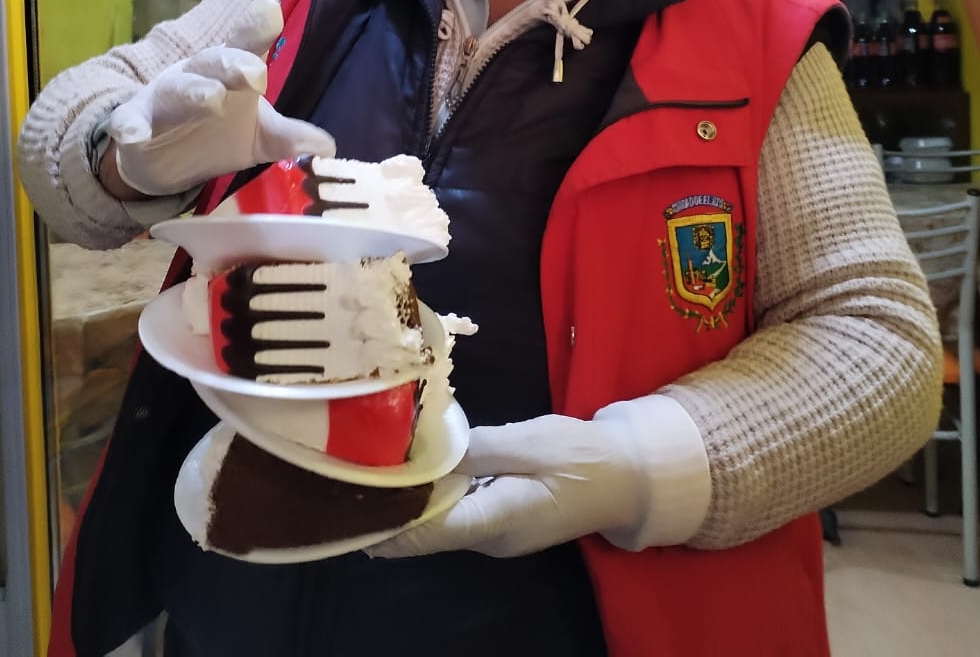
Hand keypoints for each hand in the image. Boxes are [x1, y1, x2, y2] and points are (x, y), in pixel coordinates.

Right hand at [106, 0, 335, 196]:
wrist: (162, 159)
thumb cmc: (217, 133)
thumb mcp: (258, 137)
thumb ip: (289, 137)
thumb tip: (328, 146)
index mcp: (228, 69)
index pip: (245, 44)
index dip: (257, 26)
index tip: (270, 7)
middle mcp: (196, 75)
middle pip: (213, 62)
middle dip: (232, 63)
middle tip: (256, 72)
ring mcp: (164, 97)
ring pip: (178, 89)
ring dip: (194, 91)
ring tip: (212, 98)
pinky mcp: (136, 122)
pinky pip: (129, 121)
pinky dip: (130, 126)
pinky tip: (132, 134)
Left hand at [368, 397, 709, 558]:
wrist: (630, 477)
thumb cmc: (584, 459)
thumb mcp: (531, 442)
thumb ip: (479, 448)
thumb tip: (431, 451)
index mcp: (495, 522)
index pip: (425, 531)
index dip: (385, 519)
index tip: (349, 497)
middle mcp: (487, 537)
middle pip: (423, 530)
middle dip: (388, 506)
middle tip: (349, 466)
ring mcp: (493, 531)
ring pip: (435, 521)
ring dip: (407, 498)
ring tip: (370, 461)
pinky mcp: (499, 517)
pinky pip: (453, 510)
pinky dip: (429, 493)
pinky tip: (411, 464)